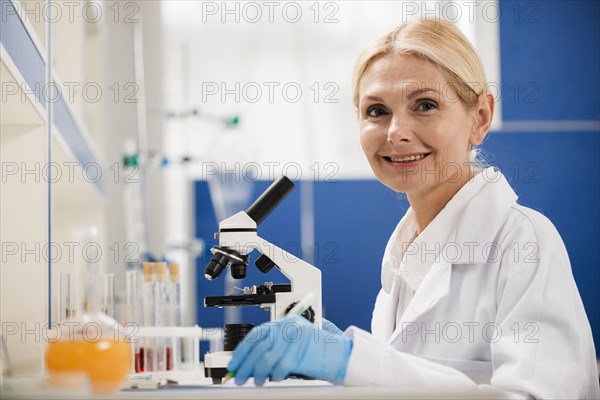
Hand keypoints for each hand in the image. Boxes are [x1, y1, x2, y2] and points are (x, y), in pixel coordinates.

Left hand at [227, 315, 351, 385]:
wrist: (342, 354)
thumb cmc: (318, 351)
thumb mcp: (293, 344)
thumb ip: (274, 347)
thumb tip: (249, 361)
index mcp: (285, 322)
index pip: (256, 334)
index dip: (242, 350)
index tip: (234, 363)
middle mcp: (289, 327)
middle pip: (259, 347)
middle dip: (246, 365)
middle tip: (239, 377)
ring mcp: (296, 339)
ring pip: (266, 358)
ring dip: (258, 373)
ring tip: (257, 381)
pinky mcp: (302, 353)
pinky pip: (281, 367)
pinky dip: (274, 375)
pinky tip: (273, 379)